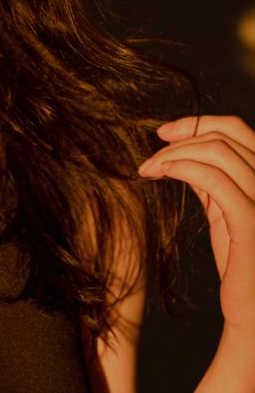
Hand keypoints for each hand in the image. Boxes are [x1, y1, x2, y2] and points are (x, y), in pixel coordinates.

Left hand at [139, 115, 254, 337]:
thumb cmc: (242, 269)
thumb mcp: (226, 215)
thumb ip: (214, 182)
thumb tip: (186, 150)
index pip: (239, 130)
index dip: (199, 122)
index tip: (164, 133)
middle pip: (228, 135)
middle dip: (182, 136)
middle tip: (150, 155)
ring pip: (219, 152)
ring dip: (175, 153)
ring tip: (149, 169)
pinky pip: (217, 181)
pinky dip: (183, 168)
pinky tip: (162, 174)